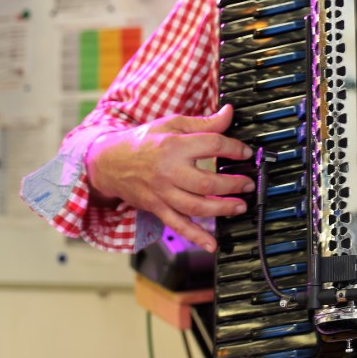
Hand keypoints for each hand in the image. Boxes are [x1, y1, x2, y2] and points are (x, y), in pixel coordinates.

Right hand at [86, 104, 253, 251]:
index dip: (234, 149)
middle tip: (248, 185)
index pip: (212, 146)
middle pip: (206, 183)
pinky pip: (177, 225)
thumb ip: (204, 122)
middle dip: (232, 185)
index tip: (246, 153)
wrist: (108, 162)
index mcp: (174, 146)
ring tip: (240, 207)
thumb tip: (229, 113)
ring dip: (221, 209)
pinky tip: (211, 244)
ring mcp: (162, 193)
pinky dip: (195, 237)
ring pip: (195, 207)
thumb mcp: (172, 124)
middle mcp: (168, 172)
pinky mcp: (157, 207)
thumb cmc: (143, 141)